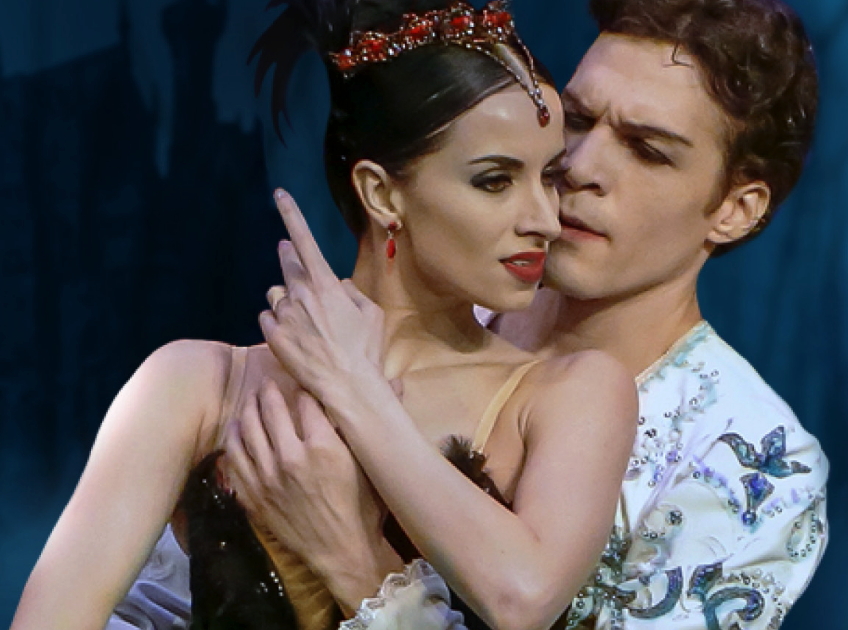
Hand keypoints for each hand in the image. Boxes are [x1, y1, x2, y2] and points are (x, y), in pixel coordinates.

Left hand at [223, 379, 385, 570]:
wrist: (344, 553)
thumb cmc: (365, 508)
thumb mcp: (373, 463)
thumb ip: (375, 421)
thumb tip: (398, 383)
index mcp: (324, 446)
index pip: (307, 401)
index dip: (305, 386)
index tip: (303, 379)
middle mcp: (291, 458)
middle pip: (271, 411)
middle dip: (269, 391)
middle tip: (269, 382)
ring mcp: (268, 478)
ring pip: (247, 431)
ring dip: (248, 410)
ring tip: (251, 399)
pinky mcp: (254, 496)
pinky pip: (234, 460)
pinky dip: (233, 441)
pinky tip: (235, 430)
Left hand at [259, 189, 385, 404]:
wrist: (347, 385)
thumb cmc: (365, 349)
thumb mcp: (372, 313)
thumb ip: (352, 291)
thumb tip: (338, 284)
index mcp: (326, 284)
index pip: (305, 240)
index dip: (291, 214)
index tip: (279, 194)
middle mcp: (300, 294)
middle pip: (288, 266)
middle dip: (292, 262)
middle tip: (298, 270)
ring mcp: (284, 315)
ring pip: (276, 295)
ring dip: (287, 300)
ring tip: (305, 321)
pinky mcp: (272, 335)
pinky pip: (268, 318)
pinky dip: (278, 322)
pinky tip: (294, 336)